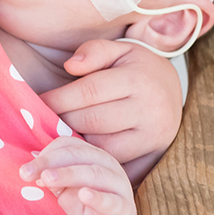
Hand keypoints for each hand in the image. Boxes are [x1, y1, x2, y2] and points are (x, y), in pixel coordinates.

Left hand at [20, 136, 136, 214]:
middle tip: (27, 173)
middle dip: (50, 162)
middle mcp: (108, 164)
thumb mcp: (63, 189)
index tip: (26, 170)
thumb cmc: (83, 205)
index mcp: (93, 154)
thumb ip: (52, 177)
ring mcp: (119, 186)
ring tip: (47, 179)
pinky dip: (97, 197)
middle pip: (77, 155)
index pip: (67, 145)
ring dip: (68, 174)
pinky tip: (83, 195)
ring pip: (94, 173)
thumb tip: (33, 170)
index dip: (45, 154)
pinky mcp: (124, 210)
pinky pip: (111, 202)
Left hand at [39, 39, 181, 181]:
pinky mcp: (155, 156)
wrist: (174, 88)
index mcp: (138, 79)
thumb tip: (69, 66)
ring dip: (78, 142)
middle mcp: (150, 110)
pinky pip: (119, 165)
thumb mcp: (118, 49)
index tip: (39, 102)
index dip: (60, 98)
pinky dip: (97, 160)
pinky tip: (82, 151)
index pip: (90, 91)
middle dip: (65, 121)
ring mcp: (155, 136)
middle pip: (94, 121)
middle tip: (47, 120)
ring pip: (104, 147)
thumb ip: (93, 52)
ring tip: (62, 134)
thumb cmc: (136, 66)